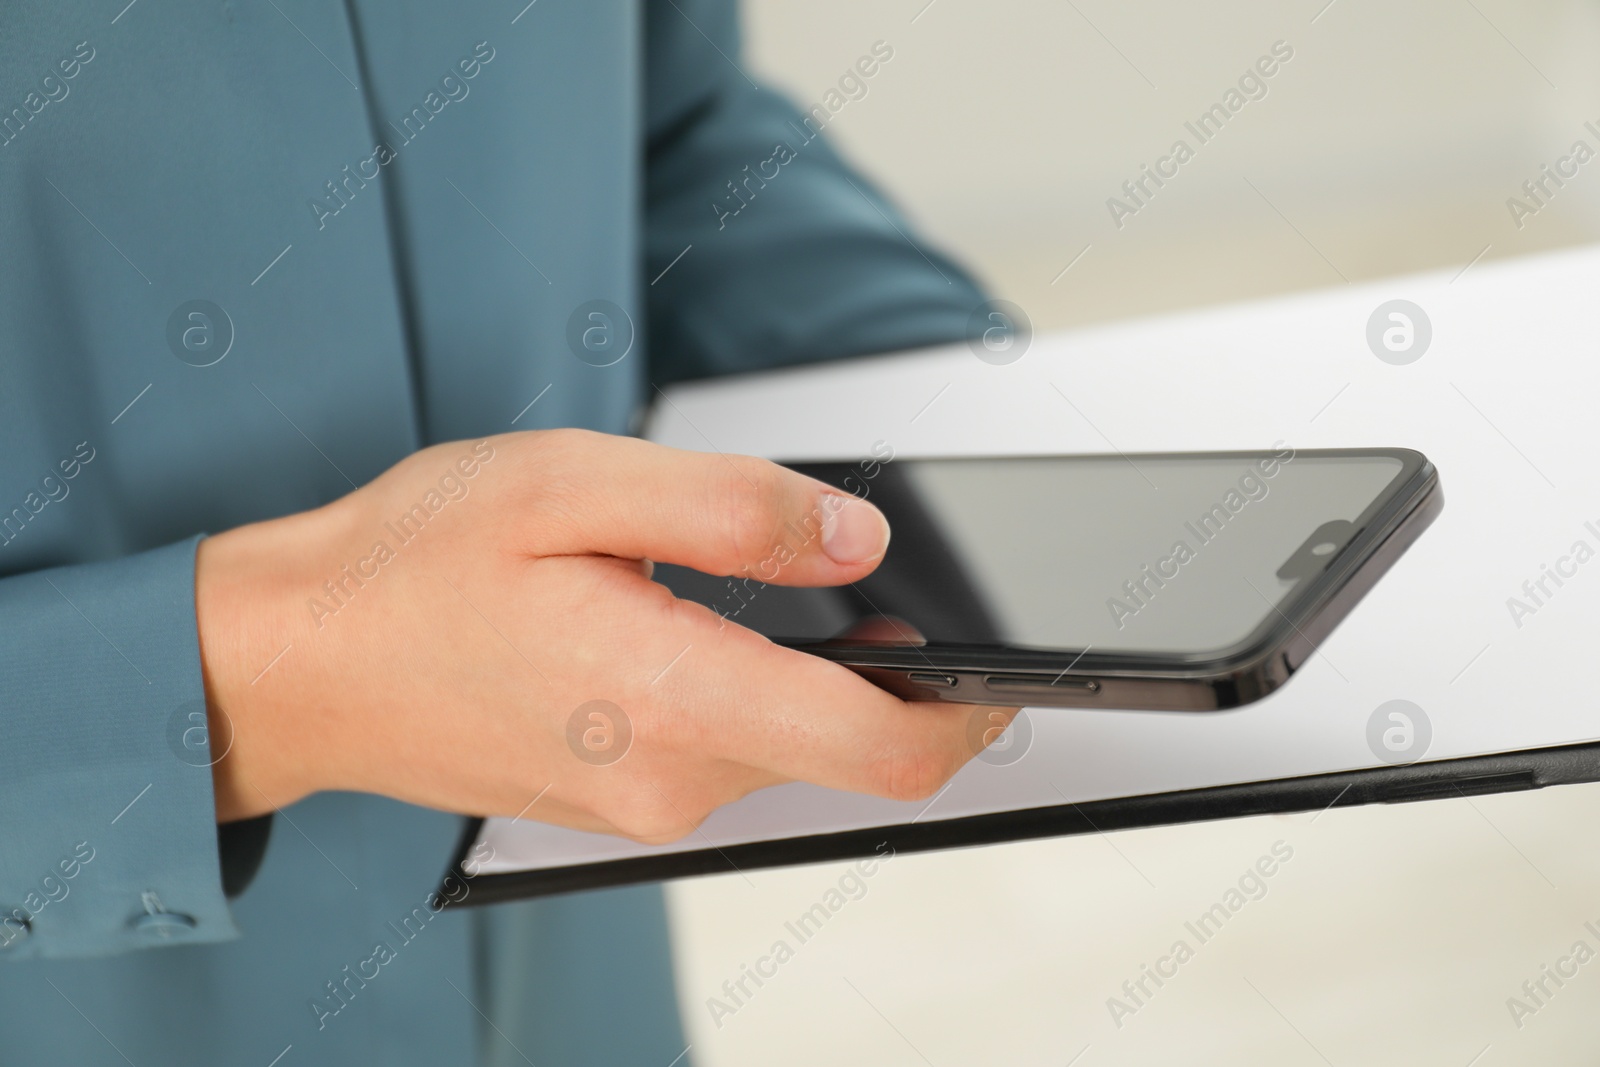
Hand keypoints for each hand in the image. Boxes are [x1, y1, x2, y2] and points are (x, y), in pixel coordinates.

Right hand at [196, 429, 1013, 841]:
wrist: (302, 661)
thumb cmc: (416, 563)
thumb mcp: (578, 484)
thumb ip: (736, 511)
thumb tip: (859, 541)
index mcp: (674, 697)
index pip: (882, 750)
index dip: (968, 711)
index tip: (1001, 663)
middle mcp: (670, 778)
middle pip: (847, 754)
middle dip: (892, 682)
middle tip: (876, 586)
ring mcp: (641, 802)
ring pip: (783, 750)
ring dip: (804, 679)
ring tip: (746, 584)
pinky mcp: (615, 799)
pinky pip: (719, 754)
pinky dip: (740, 695)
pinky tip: (682, 626)